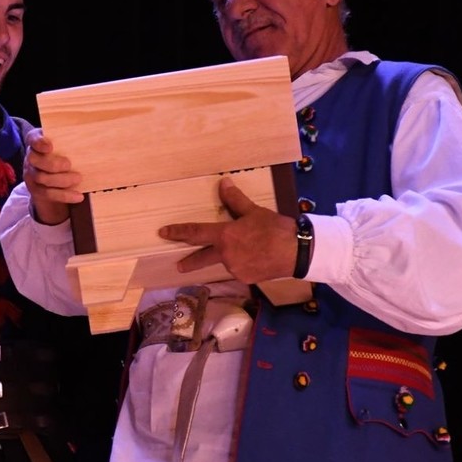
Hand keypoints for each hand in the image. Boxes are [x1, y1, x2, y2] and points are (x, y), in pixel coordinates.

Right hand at [23, 129, 83, 224]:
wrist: (55, 172)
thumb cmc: (63, 152)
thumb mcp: (64, 142)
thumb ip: (70, 140)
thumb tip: (91, 138)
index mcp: (36, 141)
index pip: (33, 139)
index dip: (39, 143)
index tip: (50, 147)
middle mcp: (30, 156)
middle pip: (34, 160)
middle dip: (52, 164)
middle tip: (69, 164)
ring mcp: (31, 173)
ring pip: (41, 178)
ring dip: (62, 180)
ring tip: (78, 178)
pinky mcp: (36, 189)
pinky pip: (48, 194)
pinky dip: (64, 195)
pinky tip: (78, 196)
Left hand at [158, 176, 296, 283]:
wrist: (298, 252)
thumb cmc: (275, 229)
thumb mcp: (254, 211)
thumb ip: (235, 200)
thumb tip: (223, 183)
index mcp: (225, 236)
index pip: (195, 232)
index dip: (178, 232)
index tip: (163, 233)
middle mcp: (226, 254)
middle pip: (202, 258)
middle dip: (189, 261)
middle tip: (178, 266)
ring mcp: (235, 268)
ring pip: (225, 262)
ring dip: (226, 258)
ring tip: (244, 251)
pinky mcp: (247, 279)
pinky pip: (239, 269)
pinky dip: (243, 263)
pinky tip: (255, 258)